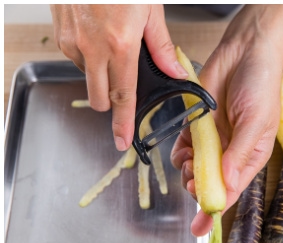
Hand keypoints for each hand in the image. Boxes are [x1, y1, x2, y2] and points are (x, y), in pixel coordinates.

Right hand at [50, 4, 187, 150]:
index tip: (122, 142)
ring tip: (115, 46)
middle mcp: (92, 48)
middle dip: (112, 102)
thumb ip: (162, 46)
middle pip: (99, 96)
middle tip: (124, 93)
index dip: (123, 122)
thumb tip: (175, 72)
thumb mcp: (151, 11)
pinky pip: (75, 57)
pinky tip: (99, 35)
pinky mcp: (59, 33)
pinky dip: (88, 54)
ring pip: (87, 76)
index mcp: (120, 45)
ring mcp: (72, 41)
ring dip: (100, 73)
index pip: (123, 96)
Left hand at [170, 4, 282, 236]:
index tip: (201, 227)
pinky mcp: (197, 126)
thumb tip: (226, 182)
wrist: (245, 52)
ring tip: (187, 161)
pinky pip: (184, 148)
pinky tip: (182, 148)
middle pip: (210, 183)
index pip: (232, 190)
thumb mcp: (256, 122)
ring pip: (193, 168)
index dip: (216, 210)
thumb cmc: (261, 86)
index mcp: (251, 157)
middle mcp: (231, 153)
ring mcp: (214, 140)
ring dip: (187, 170)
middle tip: (192, 181)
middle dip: (198, 187)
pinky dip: (179, 152)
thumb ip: (238, 153)